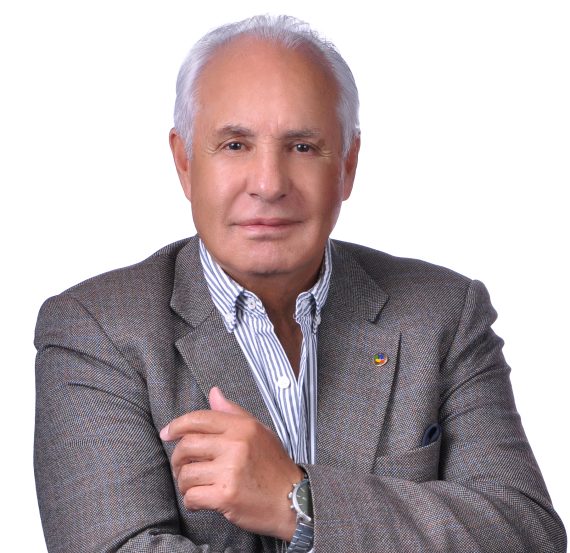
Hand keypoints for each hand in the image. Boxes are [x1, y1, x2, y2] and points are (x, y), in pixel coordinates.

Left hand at [160, 387, 302, 540]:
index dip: (177, 425)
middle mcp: (235, 444)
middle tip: (182, 467)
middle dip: (178, 458)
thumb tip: (213, 392)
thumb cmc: (274, 466)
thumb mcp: (259, 432)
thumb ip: (233, 413)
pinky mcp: (226, 495)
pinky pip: (192, 496)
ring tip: (194, 486)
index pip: (199, 419)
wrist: (294, 500)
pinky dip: (190, 501)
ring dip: (184, 482)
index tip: (167, 433)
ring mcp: (230, 470)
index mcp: (242, 426)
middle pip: (187, 445)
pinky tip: (199, 501)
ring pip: (186, 473)